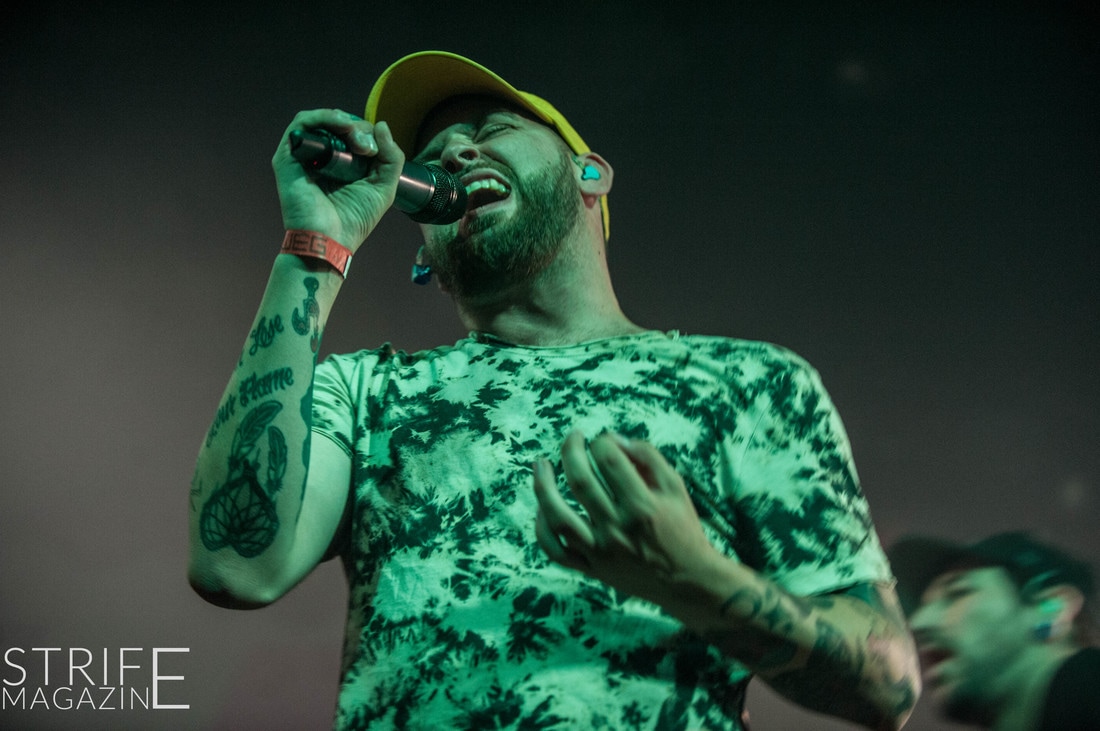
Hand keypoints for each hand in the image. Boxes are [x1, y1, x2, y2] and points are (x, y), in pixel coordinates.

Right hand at [272, 109, 404, 251]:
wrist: (330, 240)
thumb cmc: (354, 220)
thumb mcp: (384, 186)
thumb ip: (391, 157)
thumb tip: (381, 125)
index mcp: (340, 166)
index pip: (353, 135)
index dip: (368, 135)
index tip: (375, 152)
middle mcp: (320, 159)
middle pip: (338, 125)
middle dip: (358, 129)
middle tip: (367, 148)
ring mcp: (303, 157)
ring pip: (320, 120)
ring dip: (342, 121)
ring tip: (356, 137)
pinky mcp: (287, 157)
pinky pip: (302, 123)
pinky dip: (323, 117)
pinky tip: (341, 124)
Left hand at [533, 431, 722, 606]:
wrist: (687, 581)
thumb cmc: (682, 529)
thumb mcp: (676, 487)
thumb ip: (649, 457)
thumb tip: (616, 440)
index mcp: (643, 505)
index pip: (609, 460)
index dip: (602, 441)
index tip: (603, 440)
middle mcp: (618, 528)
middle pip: (580, 481)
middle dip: (571, 451)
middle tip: (573, 438)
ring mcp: (601, 551)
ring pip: (558, 517)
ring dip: (543, 486)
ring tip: (540, 464)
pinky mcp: (592, 569)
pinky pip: (557, 551)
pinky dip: (542, 531)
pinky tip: (541, 509)